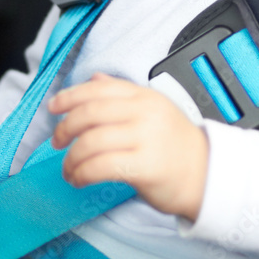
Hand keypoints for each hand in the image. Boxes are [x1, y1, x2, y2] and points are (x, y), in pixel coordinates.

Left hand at [48, 73, 208, 220]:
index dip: (70, 96)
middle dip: (66, 128)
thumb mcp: (153, 109)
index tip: (53, 107)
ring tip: (69, 169)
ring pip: (91, 142)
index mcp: (144, 96)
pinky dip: (81, 174)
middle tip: (57, 142)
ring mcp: (146, 139)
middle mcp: (145, 113)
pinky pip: (100, 166)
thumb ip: (122, 94)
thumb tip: (95, 78)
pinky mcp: (145, 166)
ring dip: (71, 158)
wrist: (205, 173)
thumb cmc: (176, 145)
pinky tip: (79, 179)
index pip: (99, 89)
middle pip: (90, 113)